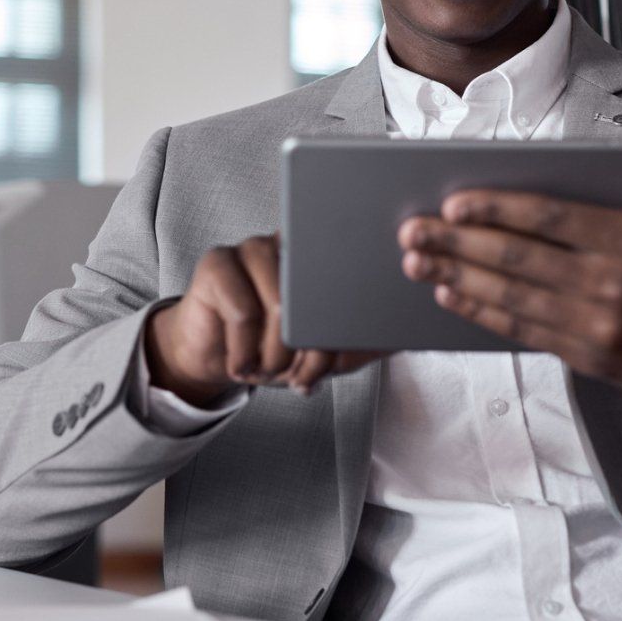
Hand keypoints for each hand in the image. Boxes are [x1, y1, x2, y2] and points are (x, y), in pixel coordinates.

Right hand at [146, 234, 383, 405]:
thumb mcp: (327, 354)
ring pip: (281, 307)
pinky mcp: (218, 263)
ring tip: (266, 368)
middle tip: (298, 377)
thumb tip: (406, 338)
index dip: (340, 335)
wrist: (215, 359)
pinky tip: (241, 362)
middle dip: (310, 354)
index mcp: (321, 258)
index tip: (325, 367)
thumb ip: (364, 342)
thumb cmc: (271, 348)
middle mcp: (290, 244)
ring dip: (275, 356)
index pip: (350, 286)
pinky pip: (243, 315)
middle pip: (317, 301)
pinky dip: (245, 352)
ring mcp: (253, 248)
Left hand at [397, 113, 621, 437]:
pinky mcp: (589, 356)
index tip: (454, 202)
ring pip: (512, 296)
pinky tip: (449, 295)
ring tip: (415, 260)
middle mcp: (614, 283)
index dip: (498, 209)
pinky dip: (481, 313)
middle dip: (457, 243)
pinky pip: (523, 330)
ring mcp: (598, 324)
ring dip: (457, 277)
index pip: (553, 218)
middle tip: (411, 229)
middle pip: (519, 258)